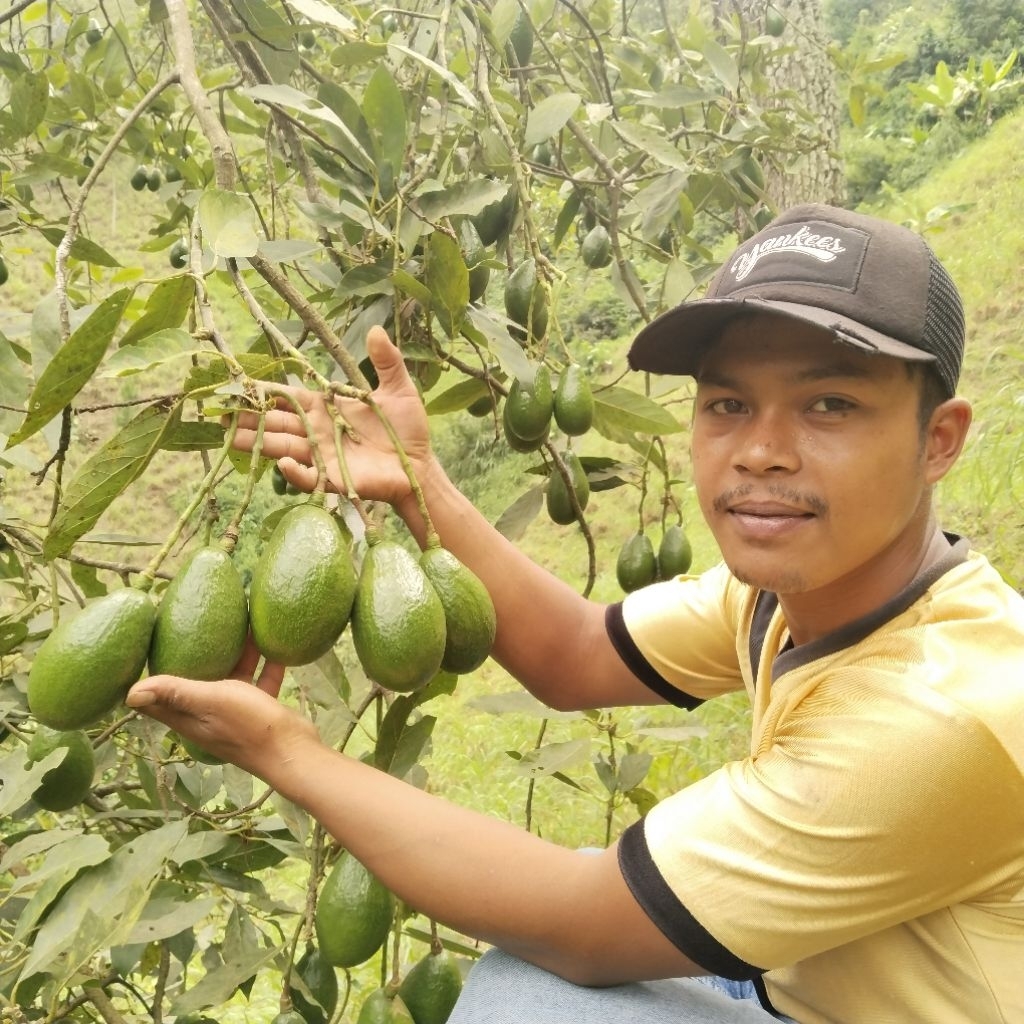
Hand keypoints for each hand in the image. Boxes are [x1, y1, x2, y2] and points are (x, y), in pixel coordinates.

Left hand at [125, 635, 318, 778]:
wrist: (294, 751)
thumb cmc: (250, 726)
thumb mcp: (212, 701)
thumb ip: (176, 692)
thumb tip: (128, 693)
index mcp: (189, 716)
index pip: (157, 697)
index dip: (149, 674)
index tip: (148, 644)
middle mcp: (207, 714)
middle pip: (194, 680)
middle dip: (195, 653)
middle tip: (195, 621)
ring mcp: (234, 712)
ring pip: (229, 675)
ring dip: (234, 652)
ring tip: (239, 621)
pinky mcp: (258, 708)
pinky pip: (257, 679)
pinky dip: (262, 662)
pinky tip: (271, 640)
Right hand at [234, 325, 434, 512]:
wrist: (421, 466)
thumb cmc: (407, 429)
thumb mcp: (399, 390)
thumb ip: (387, 362)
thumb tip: (377, 330)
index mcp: (326, 407)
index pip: (287, 396)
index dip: (264, 391)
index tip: (239, 384)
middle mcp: (317, 431)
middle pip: (276, 422)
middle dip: (248, 418)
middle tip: (219, 414)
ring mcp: (323, 456)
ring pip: (283, 447)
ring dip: (257, 443)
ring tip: (231, 438)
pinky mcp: (334, 479)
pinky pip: (309, 477)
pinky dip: (295, 472)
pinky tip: (283, 463)